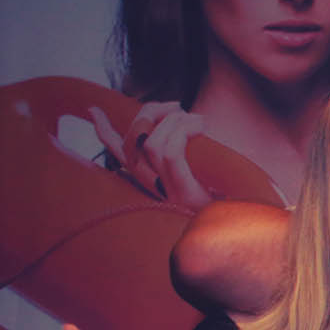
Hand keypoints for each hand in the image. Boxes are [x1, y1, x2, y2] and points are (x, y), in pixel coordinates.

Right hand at [91, 102, 211, 210]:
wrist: (235, 224)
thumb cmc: (219, 193)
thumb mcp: (197, 169)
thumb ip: (180, 152)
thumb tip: (175, 125)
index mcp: (149, 177)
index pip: (118, 152)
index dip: (103, 131)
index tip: (93, 110)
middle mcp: (151, 184)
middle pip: (132, 140)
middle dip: (150, 112)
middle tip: (177, 106)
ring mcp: (165, 189)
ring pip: (150, 143)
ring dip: (172, 121)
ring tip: (196, 119)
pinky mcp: (181, 190)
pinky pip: (170, 152)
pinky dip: (182, 131)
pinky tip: (200, 127)